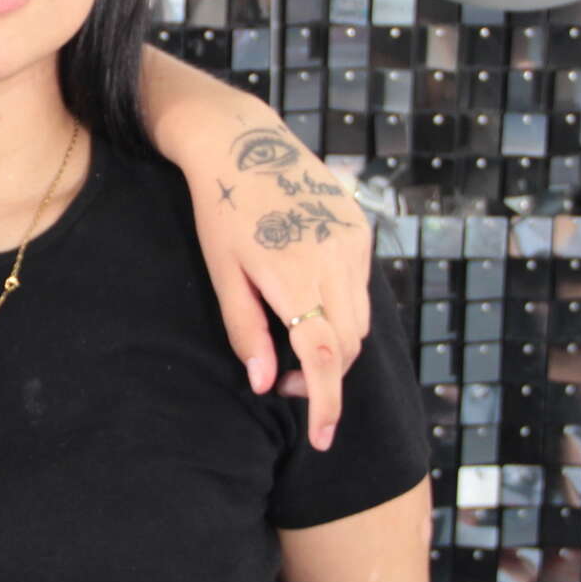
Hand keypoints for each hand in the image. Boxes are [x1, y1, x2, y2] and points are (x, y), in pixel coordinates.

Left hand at [185, 121, 373, 449]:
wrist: (241, 142)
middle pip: (347, 344)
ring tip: (295, 345)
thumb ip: (245, 331)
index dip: (327, 403)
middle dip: (324, 376)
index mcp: (294, 275)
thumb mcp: (222, 274)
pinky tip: (309, 300)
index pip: (325, 357)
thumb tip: (265, 385)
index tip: (322, 438)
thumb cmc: (220, 211)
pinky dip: (341, 308)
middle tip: (286, 385)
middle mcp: (334, 259)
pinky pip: (360, 286)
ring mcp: (353, 242)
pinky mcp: (360, 228)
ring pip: (359, 318)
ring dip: (335, 344)